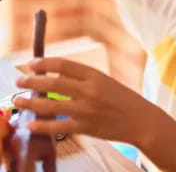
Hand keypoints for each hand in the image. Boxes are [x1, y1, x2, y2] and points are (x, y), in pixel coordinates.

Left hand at [13, 58, 155, 145]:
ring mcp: (87, 110)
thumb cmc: (124, 99)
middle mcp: (90, 90)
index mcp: (96, 75)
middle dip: (32, 81)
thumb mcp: (106, 82)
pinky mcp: (86, 127)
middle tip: (19, 81)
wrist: (141, 120)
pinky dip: (41, 125)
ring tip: (18, 101)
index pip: (64, 65)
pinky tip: (30, 124)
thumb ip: (84, 79)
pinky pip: (58, 126)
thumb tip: (56, 76)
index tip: (31, 64)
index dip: (44, 63)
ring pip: (51, 104)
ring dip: (30, 102)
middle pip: (53, 83)